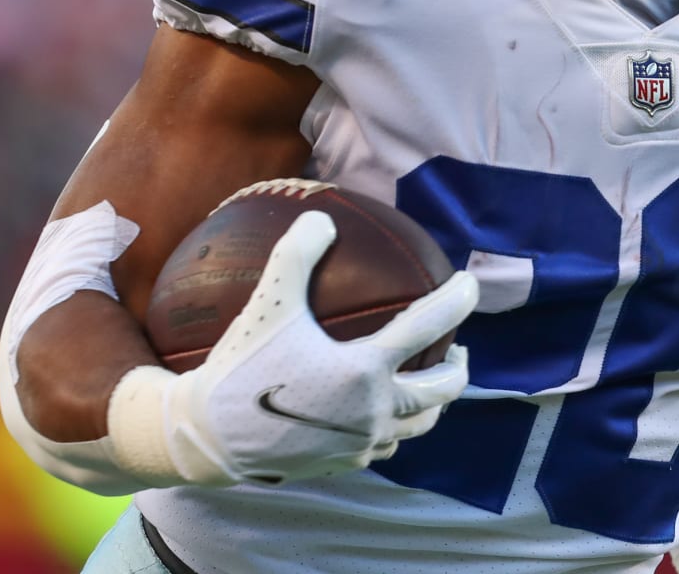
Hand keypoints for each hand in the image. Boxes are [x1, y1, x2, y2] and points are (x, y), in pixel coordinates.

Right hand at [115, 211, 477, 486]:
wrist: (207, 438)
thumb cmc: (239, 366)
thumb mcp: (267, 304)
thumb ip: (296, 255)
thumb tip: (321, 216)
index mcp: (365, 369)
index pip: (429, 326)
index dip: (458, 300)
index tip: (471, 283)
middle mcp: (374, 409)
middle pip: (442, 389)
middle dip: (458, 366)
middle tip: (457, 348)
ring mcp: (362, 441)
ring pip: (419, 425)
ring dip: (433, 402)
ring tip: (429, 384)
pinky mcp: (344, 462)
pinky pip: (383, 445)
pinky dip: (393, 426)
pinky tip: (379, 413)